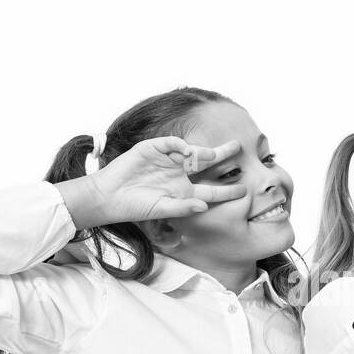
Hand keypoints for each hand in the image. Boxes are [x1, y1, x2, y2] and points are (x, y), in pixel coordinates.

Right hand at [60, 136, 247, 228]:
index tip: (244, 190)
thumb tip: (204, 207)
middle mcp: (178, 174)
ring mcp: (166, 160)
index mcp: (184, 192)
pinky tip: (184, 149)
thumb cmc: (135, 207)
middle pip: (206, 163)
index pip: (210, 190)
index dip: (226, 190)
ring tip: (215, 152)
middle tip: (239, 146)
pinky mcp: (152, 149)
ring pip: (190, 151)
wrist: (109, 196)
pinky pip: (169, 143)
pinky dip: (177, 144)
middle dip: (222, 155)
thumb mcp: (162, 210)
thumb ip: (183, 208)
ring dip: (203, 151)